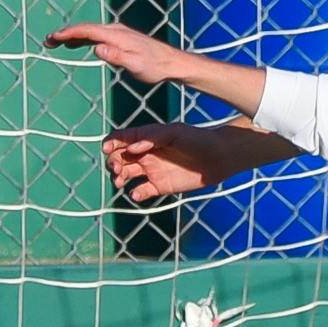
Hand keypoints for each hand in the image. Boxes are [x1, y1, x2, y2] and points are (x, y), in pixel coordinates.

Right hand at [44, 21, 183, 86]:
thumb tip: (96, 47)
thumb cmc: (155, 67)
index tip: (53, 38)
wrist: (173, 63)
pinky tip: (78, 44)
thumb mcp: (135, 65)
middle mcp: (116, 30)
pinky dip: (85, 38)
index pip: (87, 30)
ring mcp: (119, 33)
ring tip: (56, 43)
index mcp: (117, 35)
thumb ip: (116, 56)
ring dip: (73, 36)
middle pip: (86, 28)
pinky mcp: (122, 39)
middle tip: (48, 42)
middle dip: (65, 34)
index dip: (68, 33)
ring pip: (91, 31)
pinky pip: (98, 35)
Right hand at [102, 123, 241, 202]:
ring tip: (121, 180)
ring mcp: (152, 171)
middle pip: (119, 158)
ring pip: (126, 175)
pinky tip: (137, 193)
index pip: (121, 139)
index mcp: (146, 138)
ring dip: (118, 178)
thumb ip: (151, 137)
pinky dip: (135, 194)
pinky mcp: (160, 186)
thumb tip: (131, 148)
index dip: (111, 143)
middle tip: (117, 167)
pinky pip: (141, 191)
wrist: (220, 157)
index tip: (107, 149)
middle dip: (113, 162)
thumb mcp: (174, 132)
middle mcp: (145, 154)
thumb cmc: (198, 139)